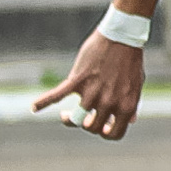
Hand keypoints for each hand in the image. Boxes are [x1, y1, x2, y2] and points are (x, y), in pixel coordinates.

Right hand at [31, 29, 146, 139]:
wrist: (121, 36)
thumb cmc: (131, 60)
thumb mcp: (137, 85)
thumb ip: (132, 104)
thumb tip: (131, 120)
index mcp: (125, 106)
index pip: (113, 134)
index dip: (106, 134)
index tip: (101, 128)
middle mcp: (108, 102)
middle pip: (91, 127)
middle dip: (87, 125)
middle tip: (85, 117)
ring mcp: (92, 92)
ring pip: (76, 118)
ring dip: (69, 119)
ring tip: (65, 114)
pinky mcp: (77, 80)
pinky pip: (57, 95)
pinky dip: (43, 102)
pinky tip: (34, 108)